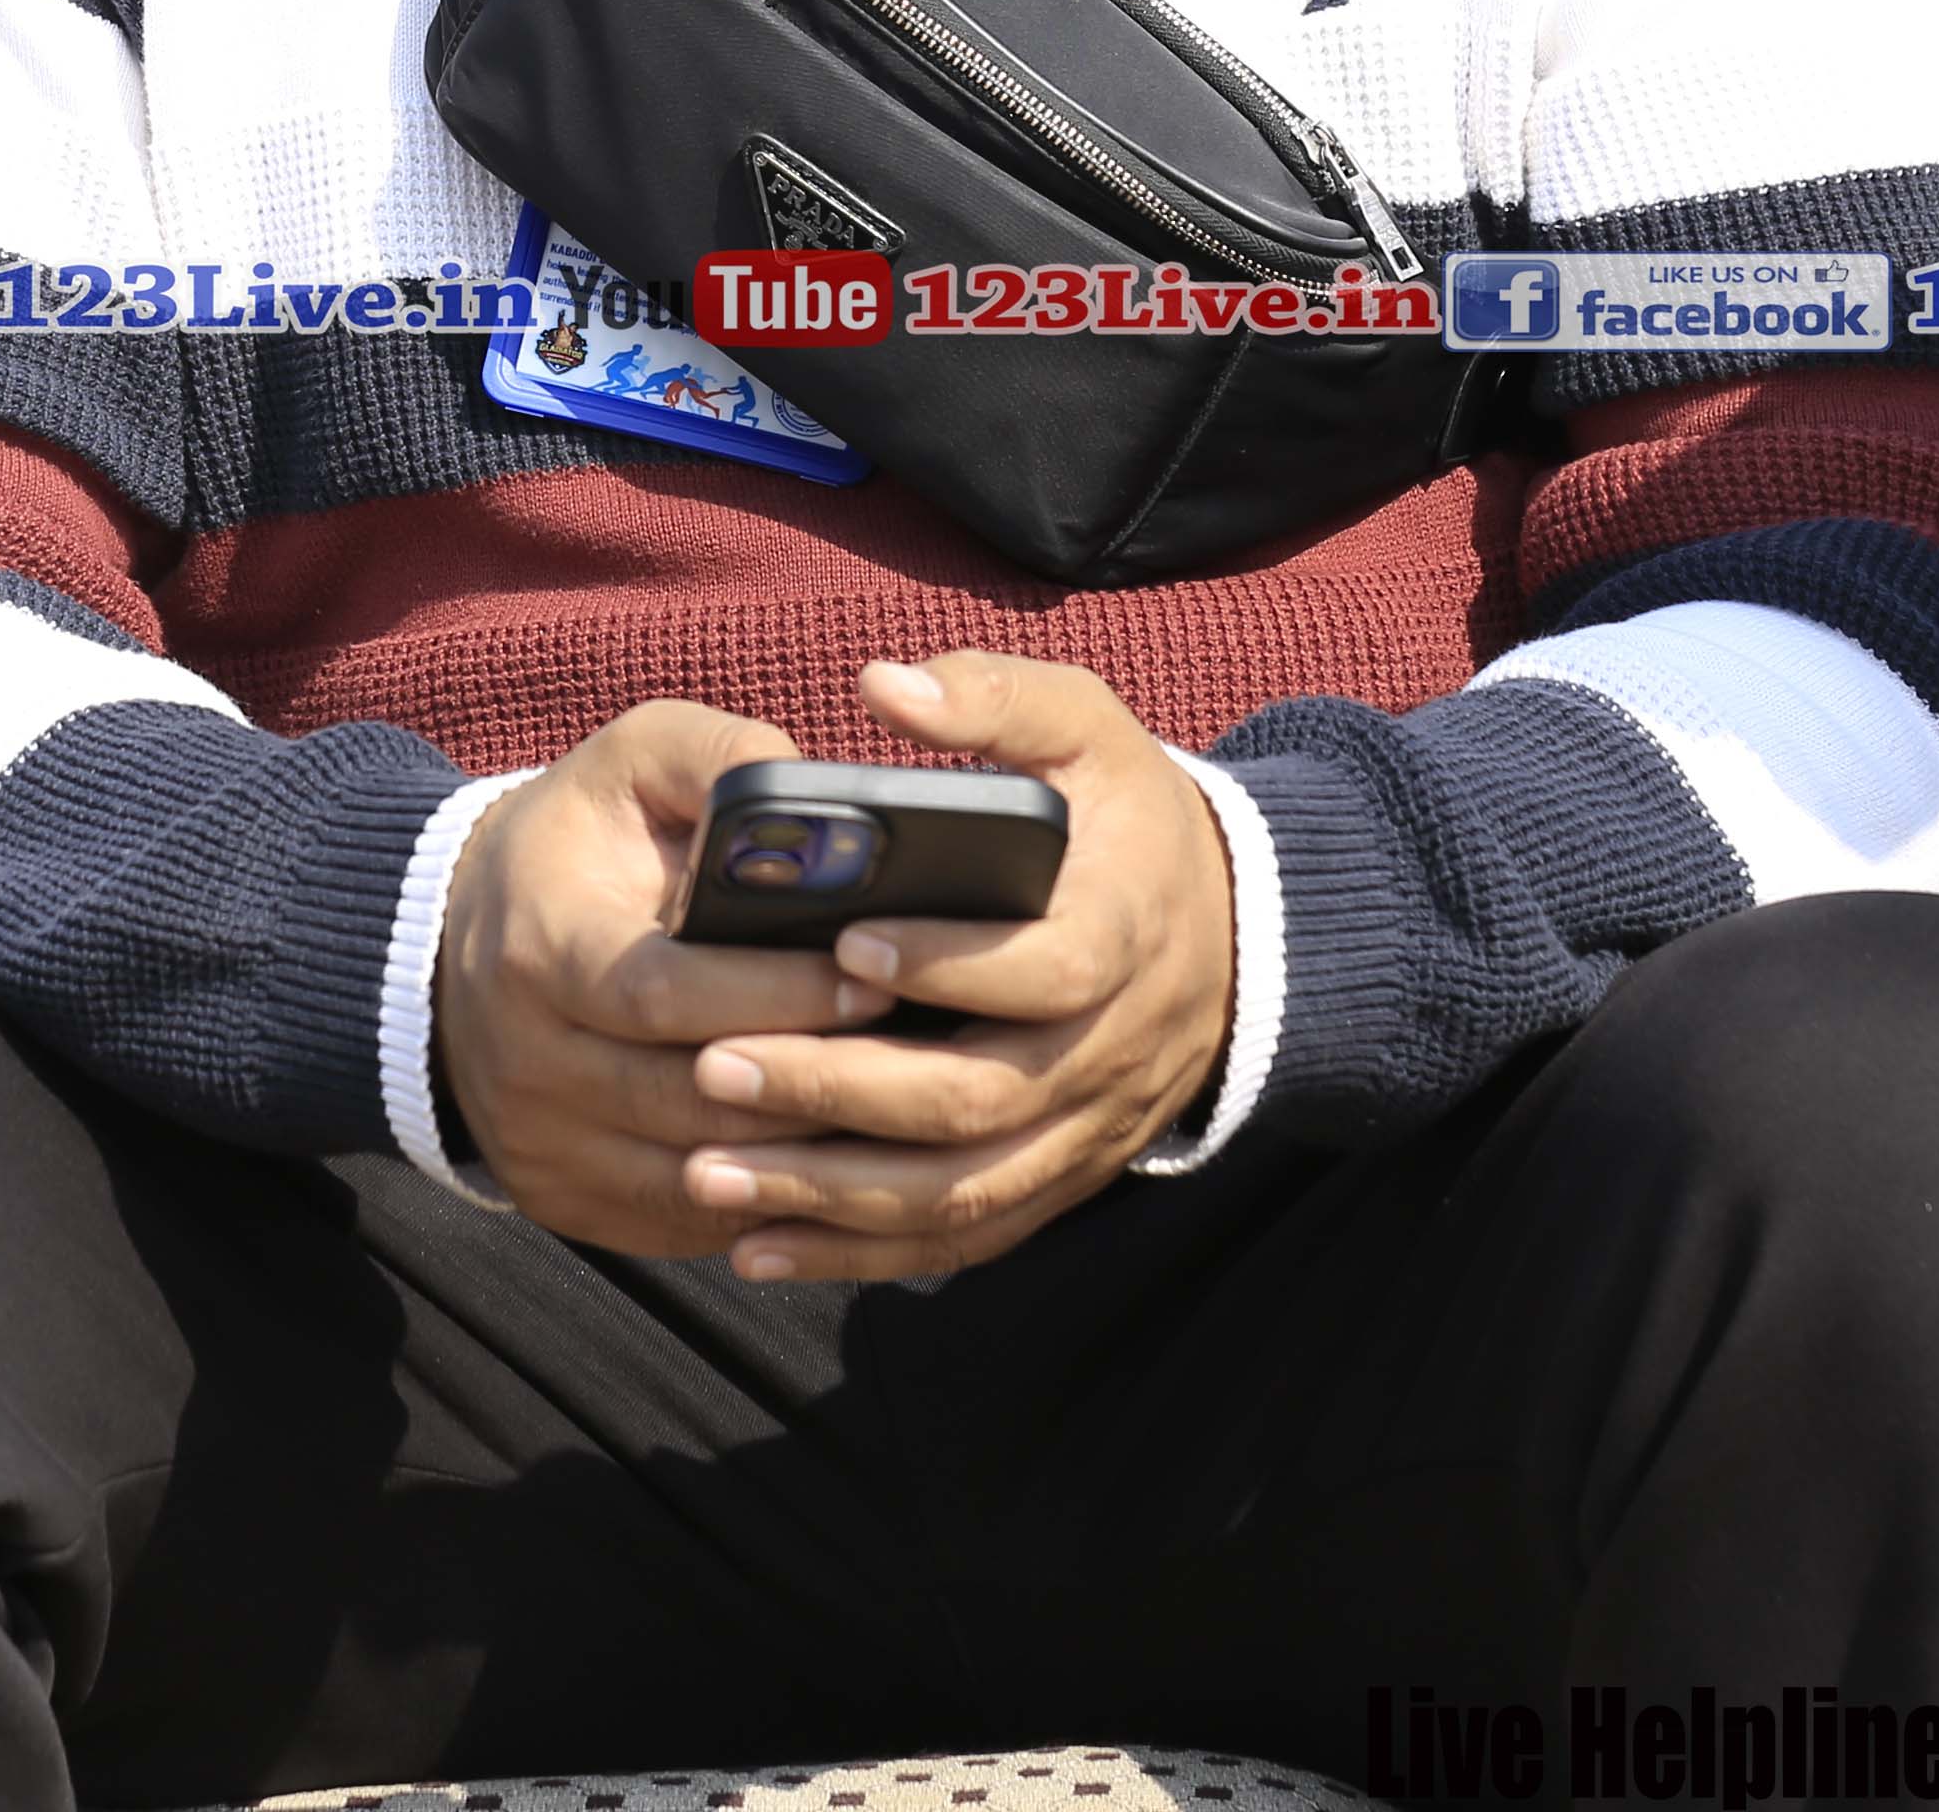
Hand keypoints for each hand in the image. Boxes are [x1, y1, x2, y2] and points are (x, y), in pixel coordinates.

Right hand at [430, 697, 881, 1255]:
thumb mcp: (634, 762)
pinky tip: (841, 1162)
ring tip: (900, 1113)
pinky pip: (686, 1222)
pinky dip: (768, 1201)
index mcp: (541, 950)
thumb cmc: (574, 845)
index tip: (876, 977)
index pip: (667, 993)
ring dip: (808, 1154)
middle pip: (692, 1098)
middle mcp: (527, 1062)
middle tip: (920, 1056)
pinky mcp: (562, 1200)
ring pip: (700, 1177)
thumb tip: (828, 804)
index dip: (778, 992)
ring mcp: (542, 1145)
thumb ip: (725, 760)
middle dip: (815, 1080)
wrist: (447, 947)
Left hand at [668, 654, 1234, 1285]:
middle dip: (842, 1092)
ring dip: (829, 1194)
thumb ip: (992, 701)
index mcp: (1122, 930)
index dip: (953, 964)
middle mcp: (1108, 1049)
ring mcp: (1082, 1130)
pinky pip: (958, 1238)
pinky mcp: (1055, 1181)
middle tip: (716, 1068)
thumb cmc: (1124, 820)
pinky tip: (755, 1246)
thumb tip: (882, 685)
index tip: (842, 944)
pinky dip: (856, 1252)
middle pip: (978, 1099)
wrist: (1231, 936)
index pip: (1047, 968)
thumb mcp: (1086, 729)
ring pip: (957, 1190)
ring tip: (708, 1169)